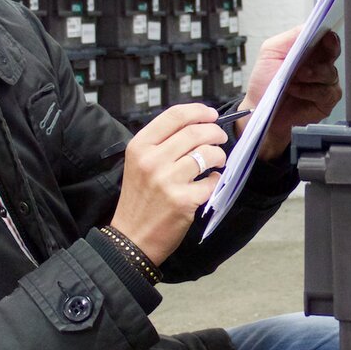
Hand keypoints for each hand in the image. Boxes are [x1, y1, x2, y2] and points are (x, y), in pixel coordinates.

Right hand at [108, 104, 226, 264]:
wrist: (131, 238)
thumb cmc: (138, 199)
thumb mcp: (138, 164)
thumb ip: (161, 144)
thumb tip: (196, 126)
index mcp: (139, 146)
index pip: (174, 116)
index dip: (199, 111)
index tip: (212, 115)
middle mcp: (152, 160)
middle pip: (195, 132)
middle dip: (215, 132)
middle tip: (220, 138)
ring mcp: (167, 180)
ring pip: (207, 154)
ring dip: (219, 155)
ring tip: (217, 161)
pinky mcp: (183, 200)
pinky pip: (212, 181)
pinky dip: (216, 181)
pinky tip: (210, 183)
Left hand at [245, 27, 341, 159]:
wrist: (260, 109)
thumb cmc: (266, 81)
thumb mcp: (271, 52)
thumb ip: (290, 38)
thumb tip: (308, 27)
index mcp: (309, 50)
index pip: (325, 37)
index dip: (328, 35)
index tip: (326, 34)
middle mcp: (320, 64)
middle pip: (334, 52)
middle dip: (330, 49)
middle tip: (318, 51)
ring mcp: (325, 83)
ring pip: (330, 73)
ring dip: (311, 74)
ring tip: (294, 77)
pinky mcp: (326, 101)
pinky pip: (326, 92)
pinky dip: (309, 90)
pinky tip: (296, 90)